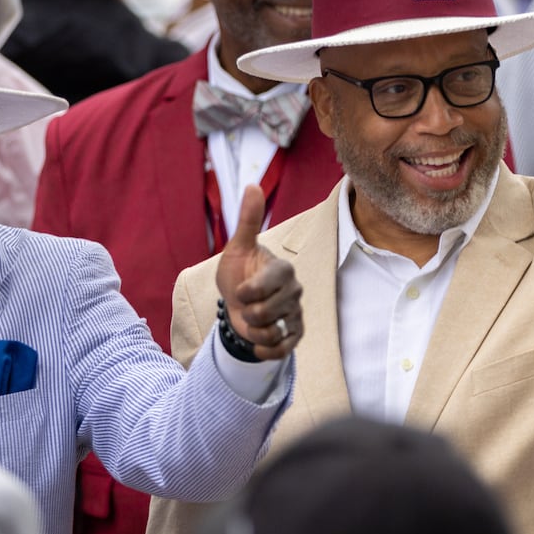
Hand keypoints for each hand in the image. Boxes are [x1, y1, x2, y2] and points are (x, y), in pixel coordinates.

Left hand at [215, 185, 301, 359]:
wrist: (236, 303)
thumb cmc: (238, 273)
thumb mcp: (237, 248)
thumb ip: (247, 220)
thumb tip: (253, 184)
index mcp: (283, 270)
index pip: (262, 288)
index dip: (245, 293)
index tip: (240, 289)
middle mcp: (295, 291)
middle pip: (265, 313)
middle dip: (247, 313)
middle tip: (246, 304)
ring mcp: (296, 313)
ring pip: (271, 332)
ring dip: (253, 331)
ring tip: (252, 320)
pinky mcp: (296, 334)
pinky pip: (282, 349)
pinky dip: (265, 349)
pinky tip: (257, 341)